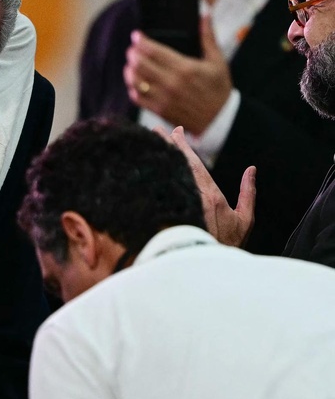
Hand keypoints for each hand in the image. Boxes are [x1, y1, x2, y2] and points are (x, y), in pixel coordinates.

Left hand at [124, 18, 232, 134]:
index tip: (136, 35)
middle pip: (140, 64)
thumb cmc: (219, 90)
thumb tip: (205, 15)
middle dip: (132, 54)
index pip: (154, 51)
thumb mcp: (217, 62)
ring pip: (135, 81)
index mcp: (185, 68)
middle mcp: (171, 83)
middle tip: (132, 49)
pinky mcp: (159, 110)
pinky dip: (132, 88)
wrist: (220, 121)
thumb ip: (208, 38)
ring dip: (130, 70)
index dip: (141, 41)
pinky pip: (137, 98)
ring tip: (131, 64)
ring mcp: (163, 98)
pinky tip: (135, 82)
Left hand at [158, 126, 254, 245]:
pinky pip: (160, 190)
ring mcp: (179, 206)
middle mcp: (193, 198)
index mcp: (211, 196)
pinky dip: (154, 177)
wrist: (209, 268)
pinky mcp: (169, 215)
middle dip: (166, 145)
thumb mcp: (245, 219)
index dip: (182, 146)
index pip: (192, 163)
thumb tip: (251, 170)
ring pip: (166, 176)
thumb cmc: (228, 245)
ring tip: (148, 143)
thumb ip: (248, 193)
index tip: (176, 131)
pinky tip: (147, 168)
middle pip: (176, 165)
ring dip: (158, 159)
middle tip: (155, 130)